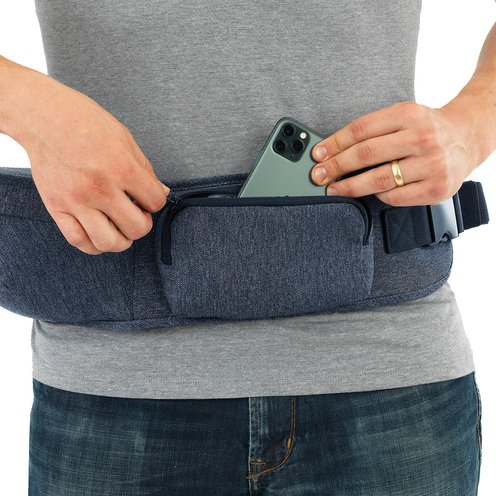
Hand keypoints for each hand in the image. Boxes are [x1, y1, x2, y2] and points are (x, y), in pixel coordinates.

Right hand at [6, 65, 169, 254]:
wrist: (43, 117)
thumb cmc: (85, 122)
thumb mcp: (125, 139)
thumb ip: (146, 170)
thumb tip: (162, 192)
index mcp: (121, 168)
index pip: (155, 202)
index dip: (156, 202)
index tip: (147, 197)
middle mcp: (100, 188)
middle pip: (136, 228)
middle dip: (143, 223)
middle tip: (136, 213)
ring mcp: (76, 201)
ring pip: (109, 242)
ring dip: (122, 240)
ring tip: (120, 227)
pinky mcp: (56, 208)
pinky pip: (79, 241)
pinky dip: (94, 244)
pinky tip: (100, 234)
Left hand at [309, 100, 479, 205]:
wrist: (467, 138)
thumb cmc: (426, 129)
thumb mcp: (403, 118)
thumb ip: (373, 131)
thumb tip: (333, 151)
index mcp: (408, 115)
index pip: (361, 129)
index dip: (334, 143)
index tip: (318, 154)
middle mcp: (421, 137)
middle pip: (366, 154)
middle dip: (336, 167)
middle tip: (318, 175)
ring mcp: (431, 164)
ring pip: (378, 179)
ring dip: (350, 187)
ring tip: (334, 189)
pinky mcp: (436, 188)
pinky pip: (395, 196)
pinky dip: (378, 196)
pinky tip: (369, 193)